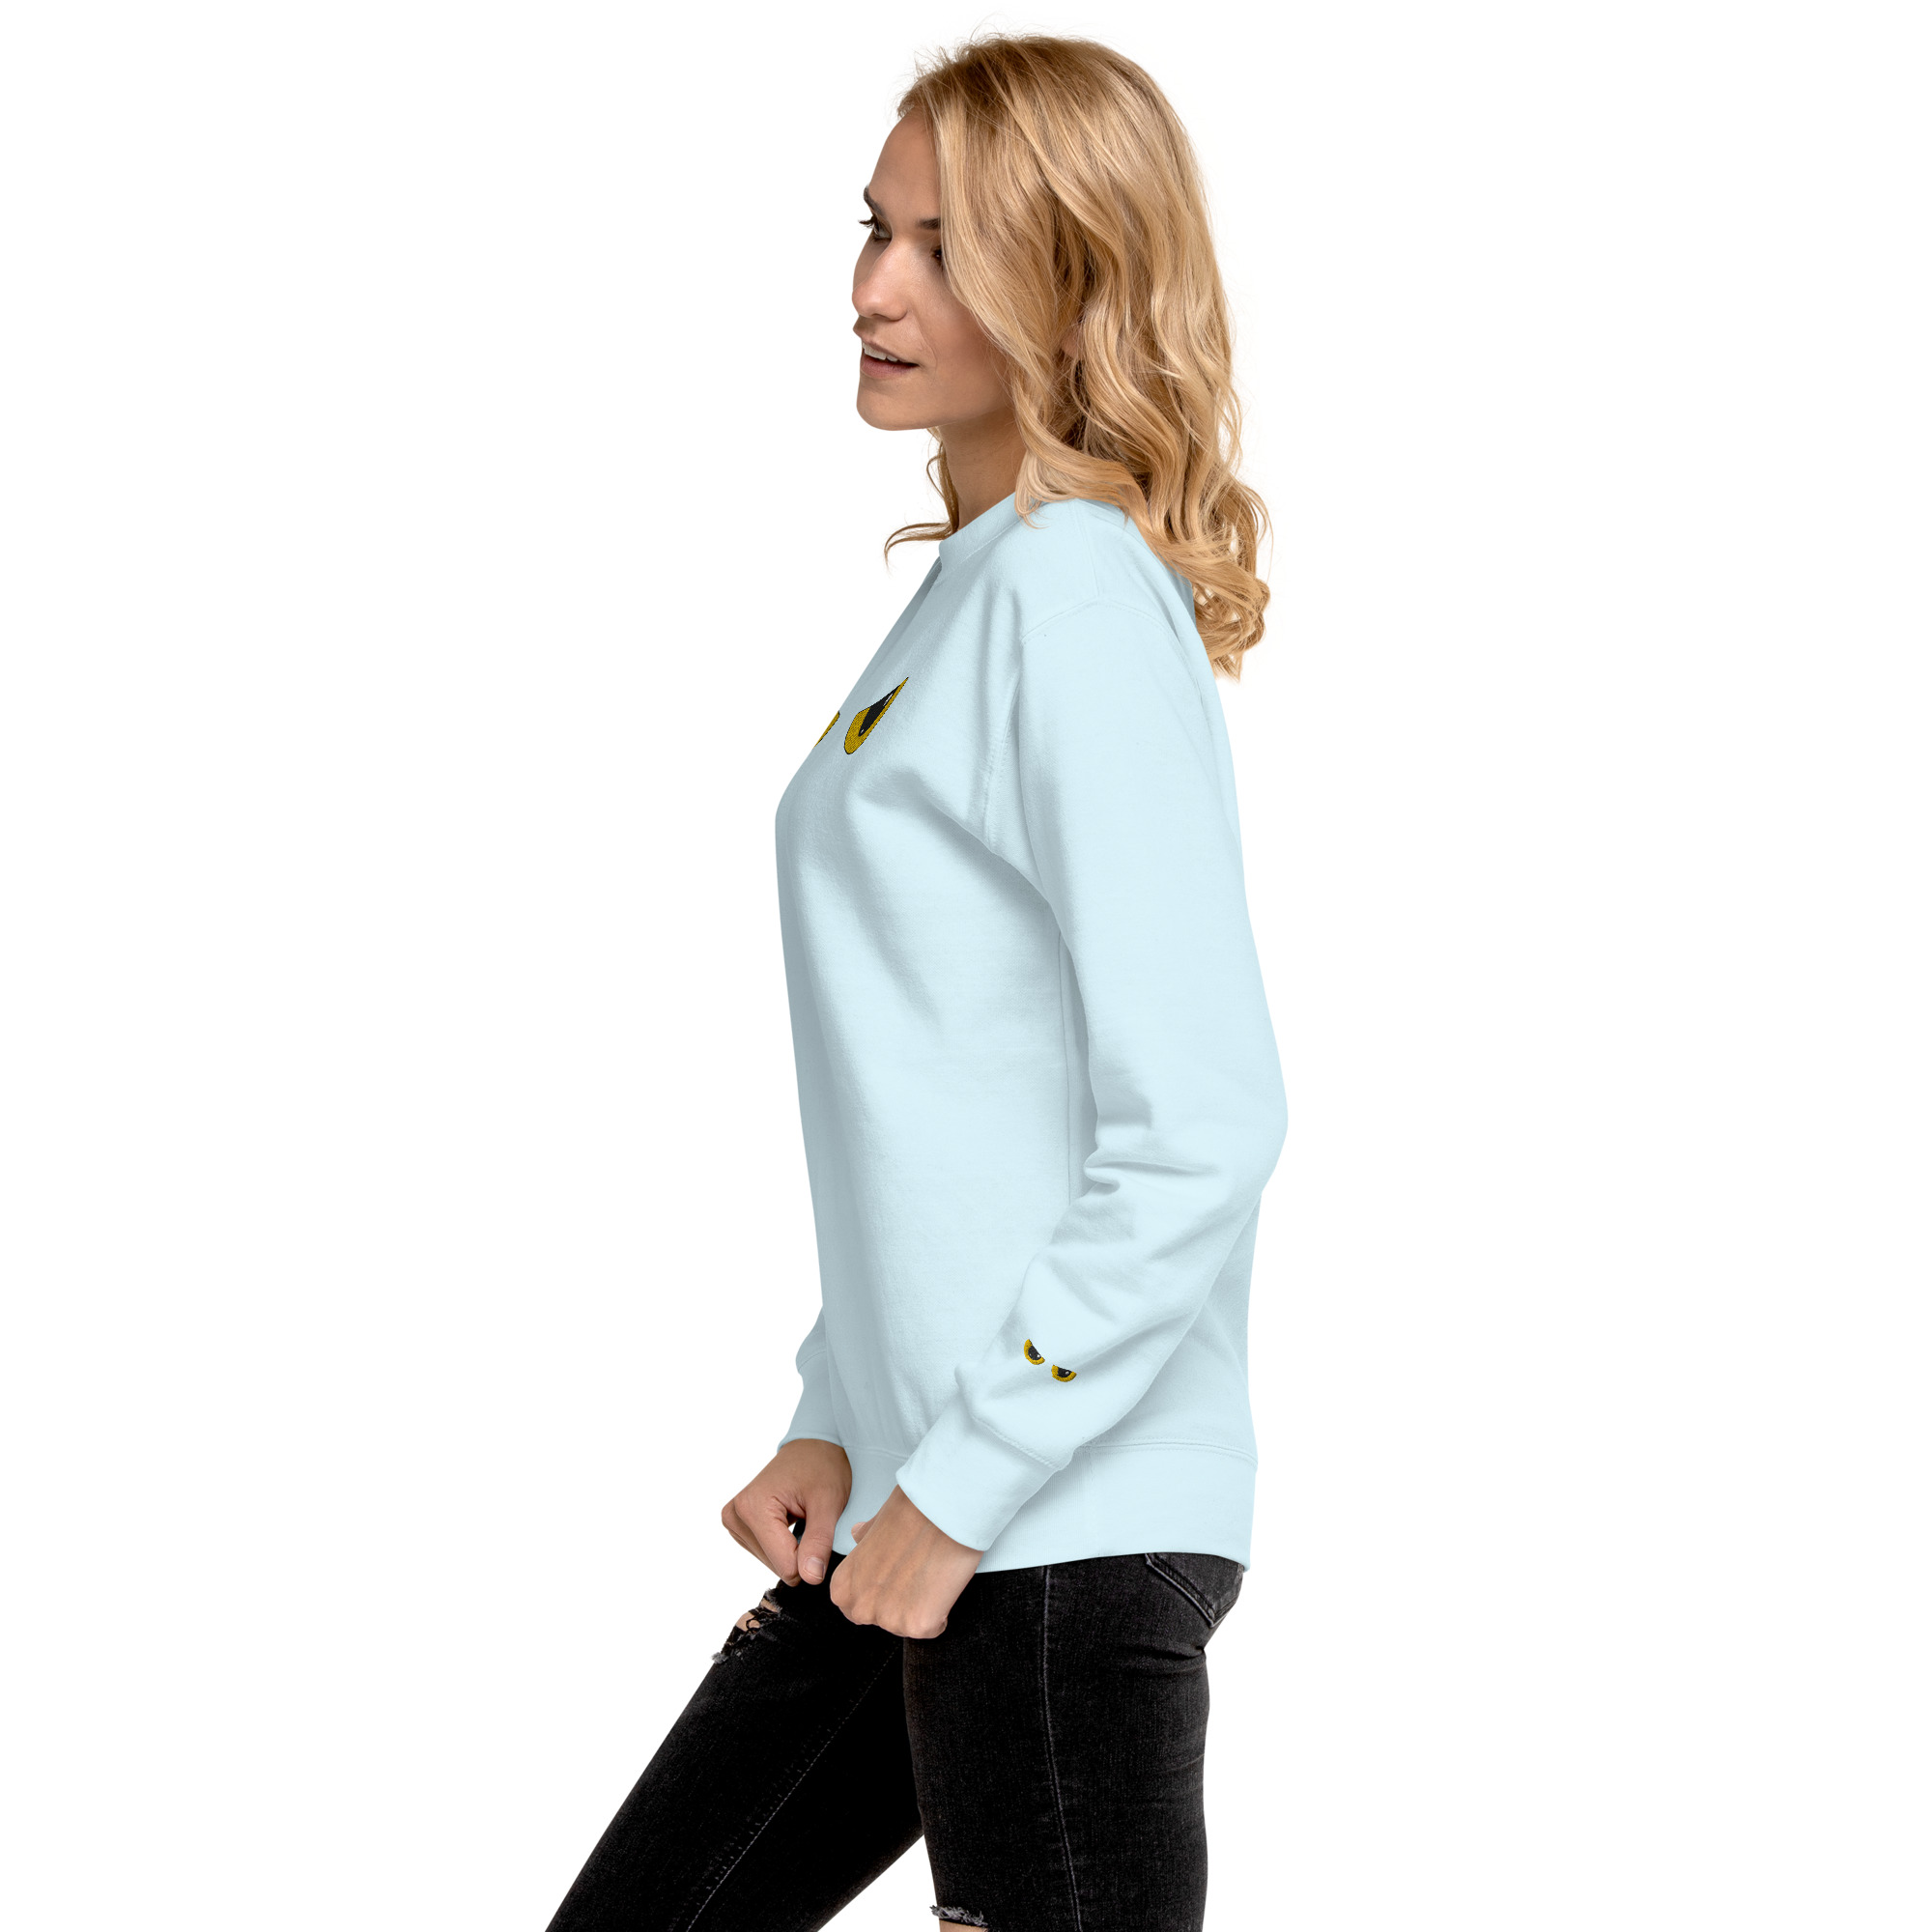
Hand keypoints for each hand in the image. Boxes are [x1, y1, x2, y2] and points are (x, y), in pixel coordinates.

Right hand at [721, 1438, 850, 1585]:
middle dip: (801, 1550)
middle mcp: (735, 1515)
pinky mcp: (738, 1526)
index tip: (821, 1529)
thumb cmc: (822, 1467)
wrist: (812, 1446)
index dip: (812, 1556)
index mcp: (752, 1507)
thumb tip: (811, 1579)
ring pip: (772, 1563)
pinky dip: (784, 1544)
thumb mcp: (829, 1503)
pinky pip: (767, 1554)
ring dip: (793, 1547)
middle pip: (777, 1566)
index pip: (785, 1565)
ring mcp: (733, 1521)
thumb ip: (819, 1543)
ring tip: (801, 1516)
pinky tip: (790, 1521)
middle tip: (811, 1519)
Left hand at [829, 1484, 981, 1638]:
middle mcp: (861, 1608)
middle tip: (914, 1574)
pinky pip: (932, 1628)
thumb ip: (865, 1538)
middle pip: (880, 1620)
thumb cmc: (911, 1512)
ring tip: (929, 1573)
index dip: (878, 1590)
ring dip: (919, 1606)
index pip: (855, 1605)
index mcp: (843, 1586)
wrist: (942, 1511)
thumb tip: (858, 1533)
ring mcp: (889, 1620)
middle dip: (897, 1603)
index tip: (892, 1575)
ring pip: (906, 1625)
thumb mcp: (877, 1522)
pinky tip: (941, 1584)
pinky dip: (941, 1612)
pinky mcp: (918, 1626)